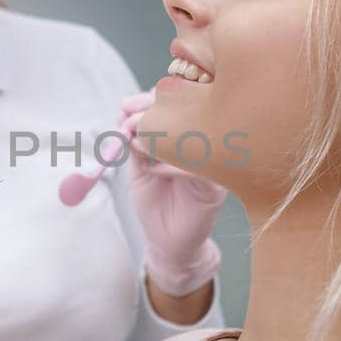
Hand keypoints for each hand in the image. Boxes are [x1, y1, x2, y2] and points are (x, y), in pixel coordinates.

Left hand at [120, 91, 226, 295]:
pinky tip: (154, 170)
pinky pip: (198, 166)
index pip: (177, 102)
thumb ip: (135, 139)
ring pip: (195, 134)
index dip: (149, 99)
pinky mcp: (217, 186)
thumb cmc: (155, 201)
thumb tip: (124, 111)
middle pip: (188, 110)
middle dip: (153, 109)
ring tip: (137, 143)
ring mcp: (213, 164)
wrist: (166, 241)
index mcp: (189, 134)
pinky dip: (172, 164)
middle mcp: (206, 145)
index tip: (124, 106)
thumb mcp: (139, 165)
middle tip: (128, 119)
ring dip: (161, 133)